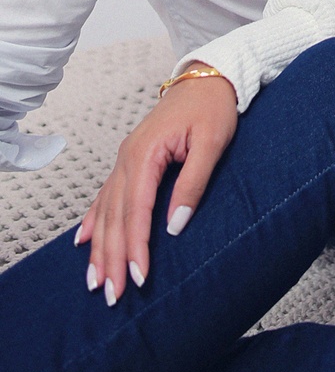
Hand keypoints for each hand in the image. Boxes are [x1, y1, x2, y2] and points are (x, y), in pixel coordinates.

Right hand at [74, 65, 236, 304]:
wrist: (209, 78)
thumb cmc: (213, 107)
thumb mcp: (212, 143)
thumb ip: (194, 183)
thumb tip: (177, 226)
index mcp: (146, 154)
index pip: (137, 210)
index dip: (136, 246)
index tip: (137, 277)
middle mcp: (128, 158)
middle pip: (116, 216)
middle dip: (112, 258)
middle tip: (111, 294)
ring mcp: (126, 158)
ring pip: (107, 210)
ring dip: (99, 247)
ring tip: (94, 280)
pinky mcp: (131, 159)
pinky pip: (106, 194)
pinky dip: (94, 220)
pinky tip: (84, 240)